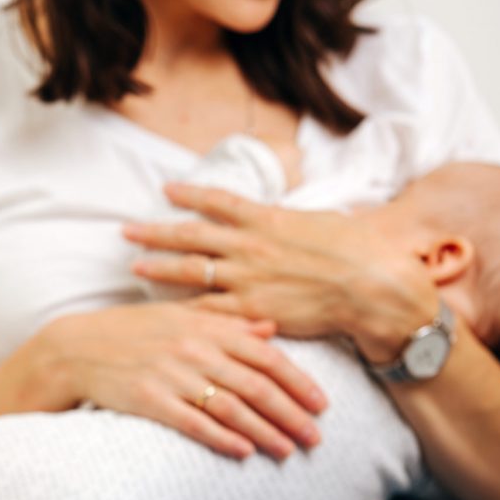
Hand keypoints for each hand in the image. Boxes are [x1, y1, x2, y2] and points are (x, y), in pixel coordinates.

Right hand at [36, 301, 326, 460]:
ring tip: (286, 451)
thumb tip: (271, 329)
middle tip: (315, 437)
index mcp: (206, 326)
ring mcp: (171, 375)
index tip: (321, 404)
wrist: (75, 348)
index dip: (297, 381)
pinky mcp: (149, 399)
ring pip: (230, 407)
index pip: (265, 355)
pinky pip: (193, 422)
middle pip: (255, 385)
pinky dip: (221, 438)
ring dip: (264, 432)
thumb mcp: (180, 317)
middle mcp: (193, 349)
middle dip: (290, 414)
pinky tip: (243, 452)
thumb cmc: (131, 331)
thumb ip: (227, 323)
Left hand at [123, 182, 435, 362]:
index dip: (189, 194)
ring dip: (159, 266)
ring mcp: (248, 279)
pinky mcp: (252, 310)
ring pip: (191, 270)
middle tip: (126, 230)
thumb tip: (285, 217)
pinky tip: (164, 311)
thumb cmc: (359, 251)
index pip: (218, 201)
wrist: (373, 287)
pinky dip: (185, 309)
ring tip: (134, 265)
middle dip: (155, 231)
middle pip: (190, 235)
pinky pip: (210, 310)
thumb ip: (293, 221)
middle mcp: (250, 246)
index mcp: (267, 219)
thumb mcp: (322, 221)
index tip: (166, 188)